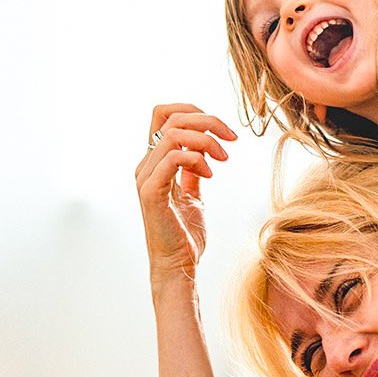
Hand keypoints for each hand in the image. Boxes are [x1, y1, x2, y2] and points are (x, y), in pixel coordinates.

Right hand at [135, 104, 237, 288]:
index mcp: (154, 162)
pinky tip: (210, 175)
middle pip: (170, 118)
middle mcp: (146, 165)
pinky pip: (172, 158)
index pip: (163, 115)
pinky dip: (196, 159)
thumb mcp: (193, 195)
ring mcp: (146, 178)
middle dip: (207, 121)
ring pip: (172, 134)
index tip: (221, 129)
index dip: (192, 110)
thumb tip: (203, 151)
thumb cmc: (185, 235)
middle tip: (231, 139)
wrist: (178, 265)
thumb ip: (193, 172)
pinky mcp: (151, 192)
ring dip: (205, 140)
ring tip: (224, 158)